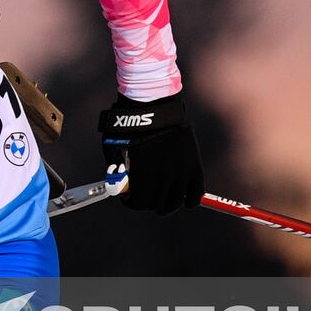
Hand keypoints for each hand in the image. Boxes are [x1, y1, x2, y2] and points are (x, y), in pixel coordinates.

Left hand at [97, 93, 204, 215]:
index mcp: (142, 172)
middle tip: (145, 199)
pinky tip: (186, 202)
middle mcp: (162, 174)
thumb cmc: (128, 126)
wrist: (152, 104)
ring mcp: (180, 170)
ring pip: (175, 201)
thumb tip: (120, 190)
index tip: (130, 201)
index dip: (133, 204)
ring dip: (167, 206)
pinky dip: (191, 200)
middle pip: (157, 204)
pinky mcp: (194, 163)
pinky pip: (197, 191)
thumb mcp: (113, 148)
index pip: (139, 202)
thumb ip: (115, 171)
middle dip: (148, 203)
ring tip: (161, 203)